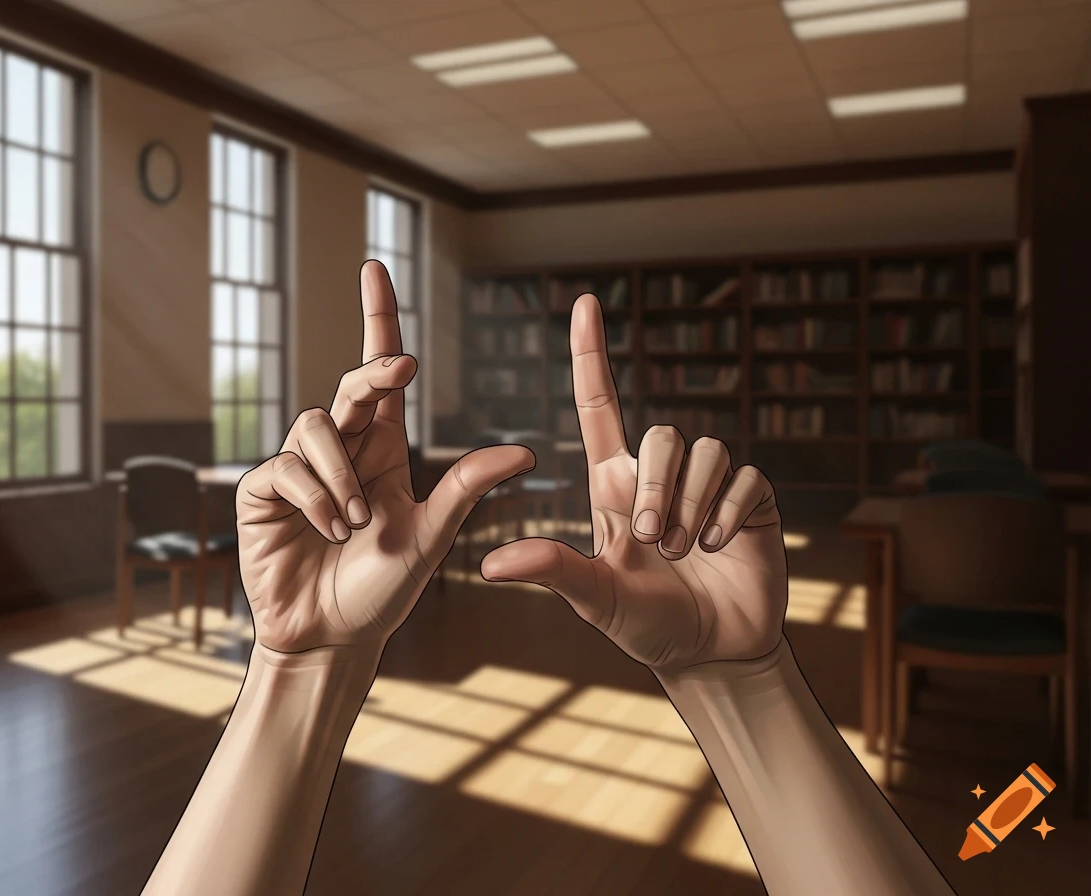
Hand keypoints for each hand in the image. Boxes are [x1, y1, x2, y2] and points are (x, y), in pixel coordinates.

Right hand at [237, 261, 534, 655]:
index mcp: (383, 451)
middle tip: (399, 370)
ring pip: (315, 424)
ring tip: (354, 522)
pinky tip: (327, 529)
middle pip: (350, 385)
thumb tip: (526, 451)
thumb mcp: (431, 536)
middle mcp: (341, 450)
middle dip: (373, 371)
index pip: (382, 377)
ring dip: (341, 473)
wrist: (332, 638)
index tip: (375, 269)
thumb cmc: (382, 589)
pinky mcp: (263, 492)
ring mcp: (298, 469)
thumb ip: (467, 489)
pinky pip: (286, 468)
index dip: (378, 321)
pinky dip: (314, 496)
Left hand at [481, 294, 787, 674]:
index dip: (591, 356)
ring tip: (686, 552)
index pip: (599, 406)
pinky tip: (721, 547)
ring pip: (704, 451)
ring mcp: (709, 487)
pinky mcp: (751, 500)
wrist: (710, 654)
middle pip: (662, 435)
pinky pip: (743, 478)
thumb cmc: (646, 624)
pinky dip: (728, 514)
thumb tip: (489, 562)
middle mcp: (662, 477)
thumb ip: (552, 571)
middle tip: (652, 540)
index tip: (583, 303)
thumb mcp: (593, 598)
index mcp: (615, 486)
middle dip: (659, 488)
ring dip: (691, 506)